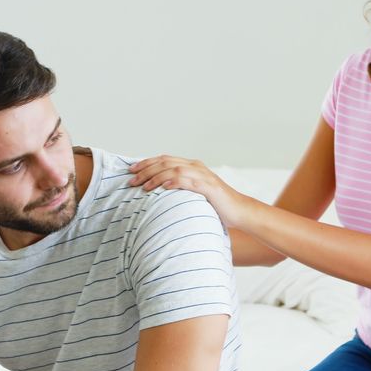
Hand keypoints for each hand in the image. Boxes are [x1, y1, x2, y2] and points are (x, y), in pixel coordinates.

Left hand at [129, 155, 249, 227]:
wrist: (239, 211)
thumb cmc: (215, 205)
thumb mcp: (193, 194)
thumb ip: (179, 188)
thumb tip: (157, 193)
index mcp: (191, 166)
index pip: (164, 159)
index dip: (146, 163)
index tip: (131, 170)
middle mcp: (196, 167)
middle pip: (165, 162)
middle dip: (146, 169)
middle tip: (130, 178)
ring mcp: (203, 176)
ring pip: (174, 169)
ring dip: (155, 176)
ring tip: (142, 185)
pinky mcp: (208, 186)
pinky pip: (188, 180)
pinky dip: (174, 181)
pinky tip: (163, 186)